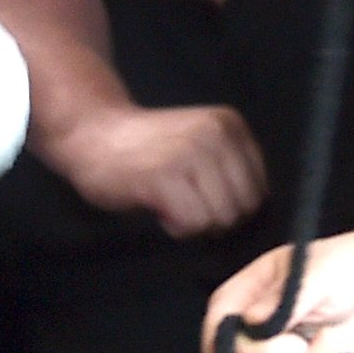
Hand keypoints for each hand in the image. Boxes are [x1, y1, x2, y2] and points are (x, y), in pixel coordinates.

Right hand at [52, 102, 265, 237]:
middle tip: (183, 203)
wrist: (92, 135)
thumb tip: (256, 215)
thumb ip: (230, 168)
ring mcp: (190, 153)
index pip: (261, 188)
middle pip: (243, 207)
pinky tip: (158, 208)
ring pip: (221, 218)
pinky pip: (193, 224)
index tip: (202, 196)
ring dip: (195, 224)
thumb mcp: (200, 144)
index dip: (231, 204)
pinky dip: (176, 227)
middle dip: (215, 217)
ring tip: (170, 203)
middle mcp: (215, 134)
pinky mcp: (163, 176)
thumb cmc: (147, 150)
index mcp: (229, 125)